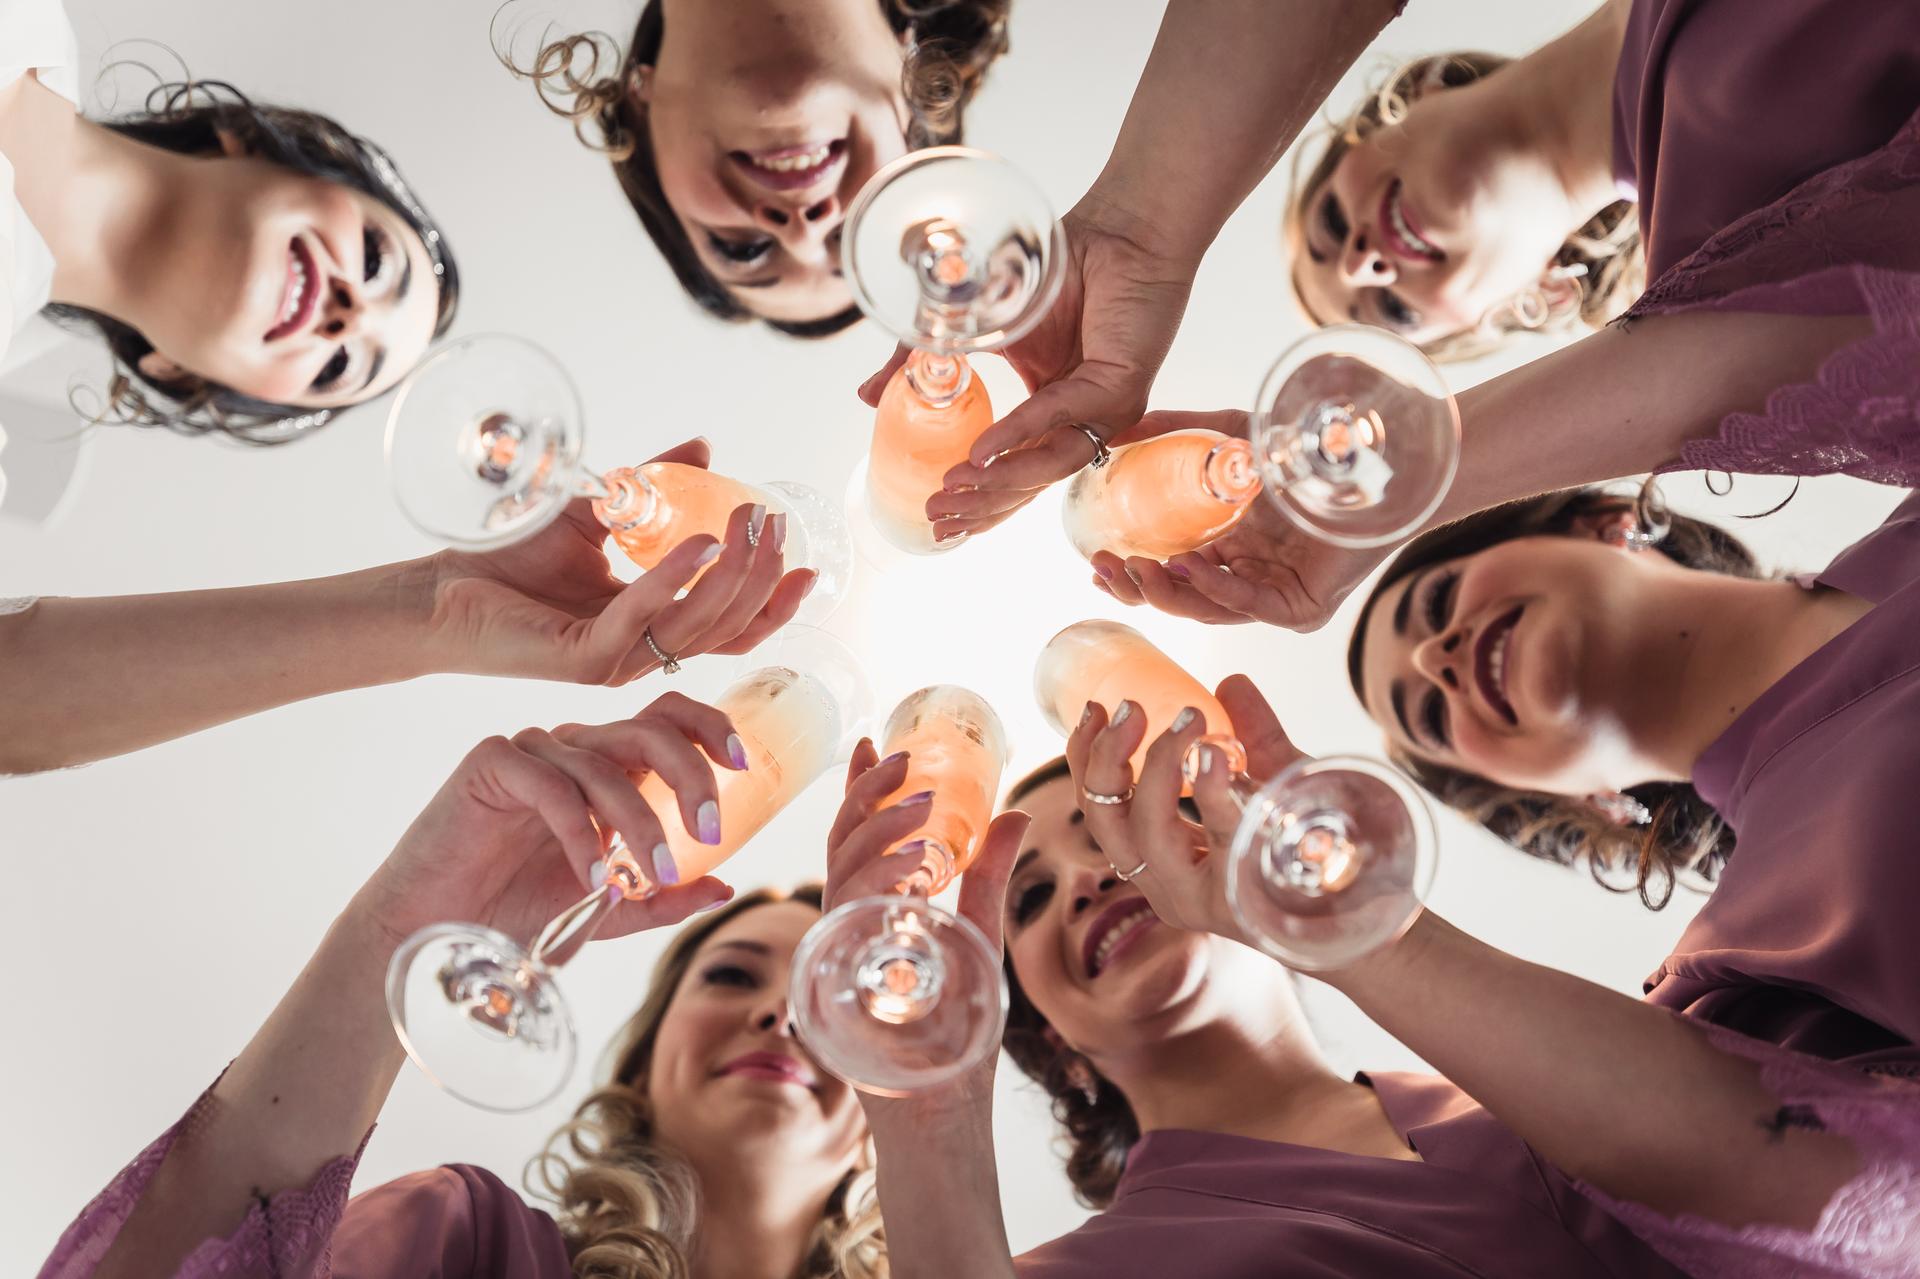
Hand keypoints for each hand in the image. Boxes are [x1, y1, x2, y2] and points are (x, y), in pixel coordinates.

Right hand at [352, 693, 740, 947]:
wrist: (435, 932)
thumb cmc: (515, 913)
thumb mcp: (605, 910)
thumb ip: (660, 897)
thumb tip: (724, 884)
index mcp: (606, 766)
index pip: (668, 719)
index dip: (710, 727)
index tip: (744, 764)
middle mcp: (574, 748)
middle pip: (650, 729)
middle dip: (690, 775)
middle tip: (708, 829)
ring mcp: (532, 750)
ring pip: (606, 765)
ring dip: (640, 824)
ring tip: (651, 878)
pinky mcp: (490, 763)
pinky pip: (553, 786)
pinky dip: (580, 833)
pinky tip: (592, 877)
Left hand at [418, 438, 814, 681]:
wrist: (439, 589)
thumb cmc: (511, 559)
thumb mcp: (598, 512)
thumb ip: (650, 488)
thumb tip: (702, 448)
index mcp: (651, 630)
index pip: (730, 627)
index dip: (774, 601)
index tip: (805, 561)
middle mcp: (640, 655)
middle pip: (728, 628)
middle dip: (761, 577)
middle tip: (773, 525)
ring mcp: (616, 663)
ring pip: (698, 629)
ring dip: (731, 575)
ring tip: (746, 525)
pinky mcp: (585, 660)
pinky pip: (644, 620)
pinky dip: (675, 578)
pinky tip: (698, 542)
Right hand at [825, 739, 1031, 1121]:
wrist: (940, 1119)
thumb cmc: (953, 1041)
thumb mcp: (978, 938)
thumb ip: (987, 878)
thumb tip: (1015, 813)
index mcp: (870, 914)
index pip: (854, 838)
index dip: (857, 789)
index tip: (870, 739)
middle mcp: (848, 929)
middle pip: (841, 844)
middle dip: (867, 796)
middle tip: (904, 762)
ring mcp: (842, 956)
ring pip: (839, 873)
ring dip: (879, 833)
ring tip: (923, 808)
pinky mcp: (844, 986)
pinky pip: (846, 921)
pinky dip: (875, 886)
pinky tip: (912, 867)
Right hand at [858, 200, 1199, 542]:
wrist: (1115, 229)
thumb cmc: (1055, 271)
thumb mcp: (971, 326)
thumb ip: (921, 362)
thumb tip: (864, 397)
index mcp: (1052, 413)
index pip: (1013, 473)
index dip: (976, 501)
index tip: (934, 518)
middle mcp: (1081, 420)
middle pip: (1029, 483)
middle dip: (980, 506)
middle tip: (936, 517)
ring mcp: (1103, 410)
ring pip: (1048, 466)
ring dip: (998, 484)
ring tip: (952, 491)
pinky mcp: (1120, 388)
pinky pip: (1059, 419)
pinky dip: (1018, 435)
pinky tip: (983, 451)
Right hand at [1065, 675, 1303, 944]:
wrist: (1366, 911)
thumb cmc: (1315, 850)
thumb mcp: (1275, 784)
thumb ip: (1253, 735)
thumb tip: (1230, 681)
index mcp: (1160, 859)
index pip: (1099, 809)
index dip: (1085, 757)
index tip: (1096, 708)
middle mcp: (1166, 885)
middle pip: (1106, 821)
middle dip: (1106, 757)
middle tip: (1129, 708)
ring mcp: (1198, 899)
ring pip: (1148, 830)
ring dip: (1159, 765)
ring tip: (1190, 720)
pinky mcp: (1237, 903)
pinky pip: (1214, 840)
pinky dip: (1210, 793)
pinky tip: (1214, 755)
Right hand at [1085, 413, 1392, 631]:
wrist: (1373, 457)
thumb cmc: (1309, 450)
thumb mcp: (1231, 435)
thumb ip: (1179, 430)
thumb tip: (1121, 427)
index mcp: (1233, 553)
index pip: (1174, 576)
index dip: (1133, 575)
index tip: (1095, 563)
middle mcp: (1252, 579)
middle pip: (1183, 598)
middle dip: (1138, 589)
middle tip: (1104, 570)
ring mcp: (1277, 597)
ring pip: (1209, 608)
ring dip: (1168, 591)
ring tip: (1137, 568)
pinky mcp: (1303, 608)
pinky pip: (1249, 603)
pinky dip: (1213, 587)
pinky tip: (1187, 566)